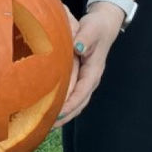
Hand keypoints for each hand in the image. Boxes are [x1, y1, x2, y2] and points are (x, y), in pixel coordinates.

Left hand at [53, 2, 123, 125]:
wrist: (104, 25)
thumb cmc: (96, 27)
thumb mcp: (91, 29)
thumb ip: (85, 38)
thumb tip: (77, 47)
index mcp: (94, 71)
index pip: (82, 92)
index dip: (70, 105)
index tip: (57, 114)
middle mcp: (91, 79)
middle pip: (80, 103)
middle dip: (65, 116)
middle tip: (47, 125)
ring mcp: (86, 80)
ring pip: (76, 102)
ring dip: (64, 114)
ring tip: (47, 123)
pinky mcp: (80, 78)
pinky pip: (73, 95)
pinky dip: (64, 104)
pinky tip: (51, 108)